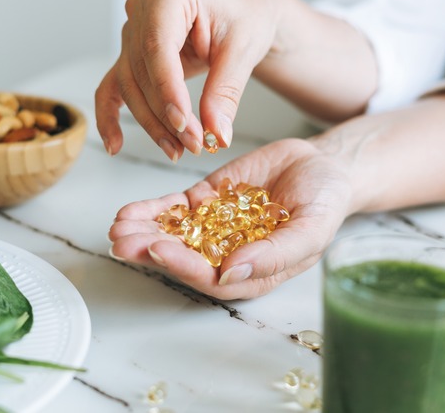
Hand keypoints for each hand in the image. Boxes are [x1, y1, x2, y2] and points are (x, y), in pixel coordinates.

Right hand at [95, 0, 283, 161]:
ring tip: (178, 149)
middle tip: (193, 144)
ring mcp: (133, 30)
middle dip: (166, 114)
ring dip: (152, 123)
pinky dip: (110, 116)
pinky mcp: (132, 54)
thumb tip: (216, 133)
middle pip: (142, 71)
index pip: (158, 46)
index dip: (167, 90)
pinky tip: (116, 144)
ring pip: (130, 85)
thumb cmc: (247, 17)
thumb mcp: (244, 51)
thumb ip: (225, 92)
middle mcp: (143, 7)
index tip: (183, 124)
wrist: (246, 14)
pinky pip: (113, 86)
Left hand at [107, 138, 350, 299]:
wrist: (323, 166)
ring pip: (173, 234)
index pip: (211, 278)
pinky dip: (151, 210)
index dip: (183, 266)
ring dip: (143, 232)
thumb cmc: (326, 203)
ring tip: (118, 227)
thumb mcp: (311, 229)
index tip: (159, 250)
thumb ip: (274, 254)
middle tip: (123, 242)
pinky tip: (129, 211)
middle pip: (183, 258)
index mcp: (252, 272)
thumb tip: (232, 274)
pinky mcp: (206, 201)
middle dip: (150, 250)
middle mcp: (228, 254)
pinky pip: (174, 209)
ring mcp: (214, 227)